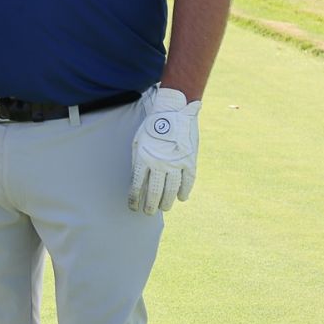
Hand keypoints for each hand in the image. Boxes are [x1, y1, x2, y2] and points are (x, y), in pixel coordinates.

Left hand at [128, 87, 199, 214]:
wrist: (173, 111)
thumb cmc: (152, 126)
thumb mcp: (138, 141)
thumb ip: (138, 160)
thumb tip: (137, 179)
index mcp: (143, 158)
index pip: (137, 184)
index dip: (135, 198)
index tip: (133, 207)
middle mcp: (159, 163)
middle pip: (154, 190)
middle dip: (150, 204)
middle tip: (149, 212)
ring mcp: (176, 163)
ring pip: (171, 189)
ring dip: (167, 201)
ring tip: (164, 208)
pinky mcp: (189, 160)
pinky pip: (188, 181)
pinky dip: (184, 191)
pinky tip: (181, 198)